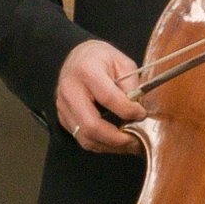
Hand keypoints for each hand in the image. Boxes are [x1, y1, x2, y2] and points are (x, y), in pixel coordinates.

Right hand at [54, 37, 150, 152]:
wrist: (78, 57)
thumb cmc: (102, 59)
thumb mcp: (122, 62)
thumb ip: (131, 84)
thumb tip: (137, 110)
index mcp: (86, 71)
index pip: (108, 98)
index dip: (128, 111)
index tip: (141, 114)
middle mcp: (70, 90)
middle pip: (91, 125)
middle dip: (117, 138)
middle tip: (136, 140)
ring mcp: (63, 106)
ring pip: (85, 137)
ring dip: (110, 146)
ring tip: (129, 144)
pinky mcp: (63, 117)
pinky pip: (81, 138)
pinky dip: (101, 144)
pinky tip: (116, 141)